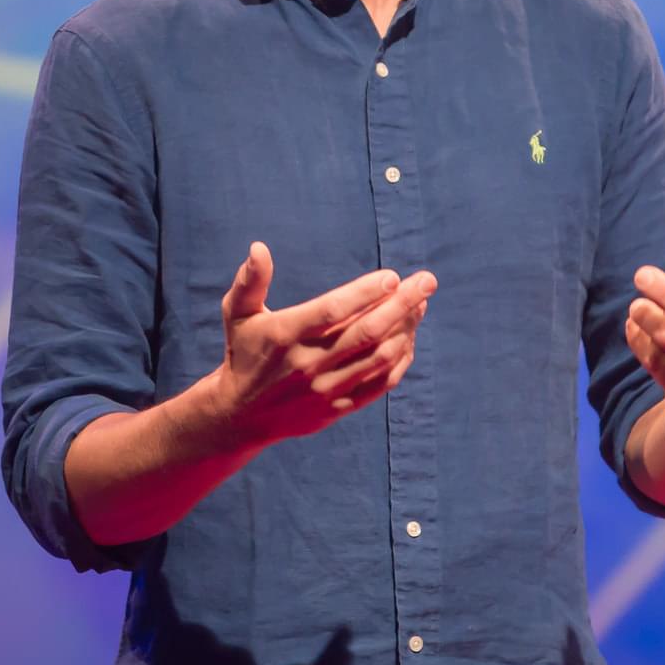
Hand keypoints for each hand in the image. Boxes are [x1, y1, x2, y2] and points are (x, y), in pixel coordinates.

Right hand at [205, 241, 435, 446]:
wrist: (239, 416)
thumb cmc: (244, 353)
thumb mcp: (237, 313)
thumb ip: (250, 280)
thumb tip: (259, 248)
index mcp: (286, 334)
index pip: (332, 311)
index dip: (365, 293)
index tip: (393, 276)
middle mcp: (308, 363)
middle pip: (367, 332)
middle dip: (403, 304)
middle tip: (427, 281)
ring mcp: (325, 389)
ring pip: (379, 357)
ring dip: (406, 329)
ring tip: (421, 305)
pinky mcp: (337, 409)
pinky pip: (380, 384)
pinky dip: (400, 360)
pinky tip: (409, 338)